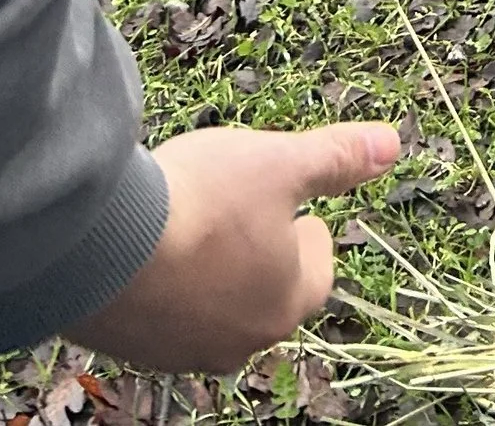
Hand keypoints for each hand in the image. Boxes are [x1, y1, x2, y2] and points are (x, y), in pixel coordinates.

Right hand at [69, 119, 400, 373]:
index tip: (299, 213)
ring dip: (213, 276)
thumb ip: (335, 157)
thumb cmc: (203, 203)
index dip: (310, 238)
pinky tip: (152, 251)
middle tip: (249, 218)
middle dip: (263, 259)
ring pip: (214, 312)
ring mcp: (183, 350)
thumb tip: (391, 145)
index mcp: (285, 301)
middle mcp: (240, 340)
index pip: (318, 275)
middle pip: (267, 298)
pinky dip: (166, 288)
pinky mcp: (135, 347)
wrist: (103, 247)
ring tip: (198, 229)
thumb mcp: (280, 162)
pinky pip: (164, 318)